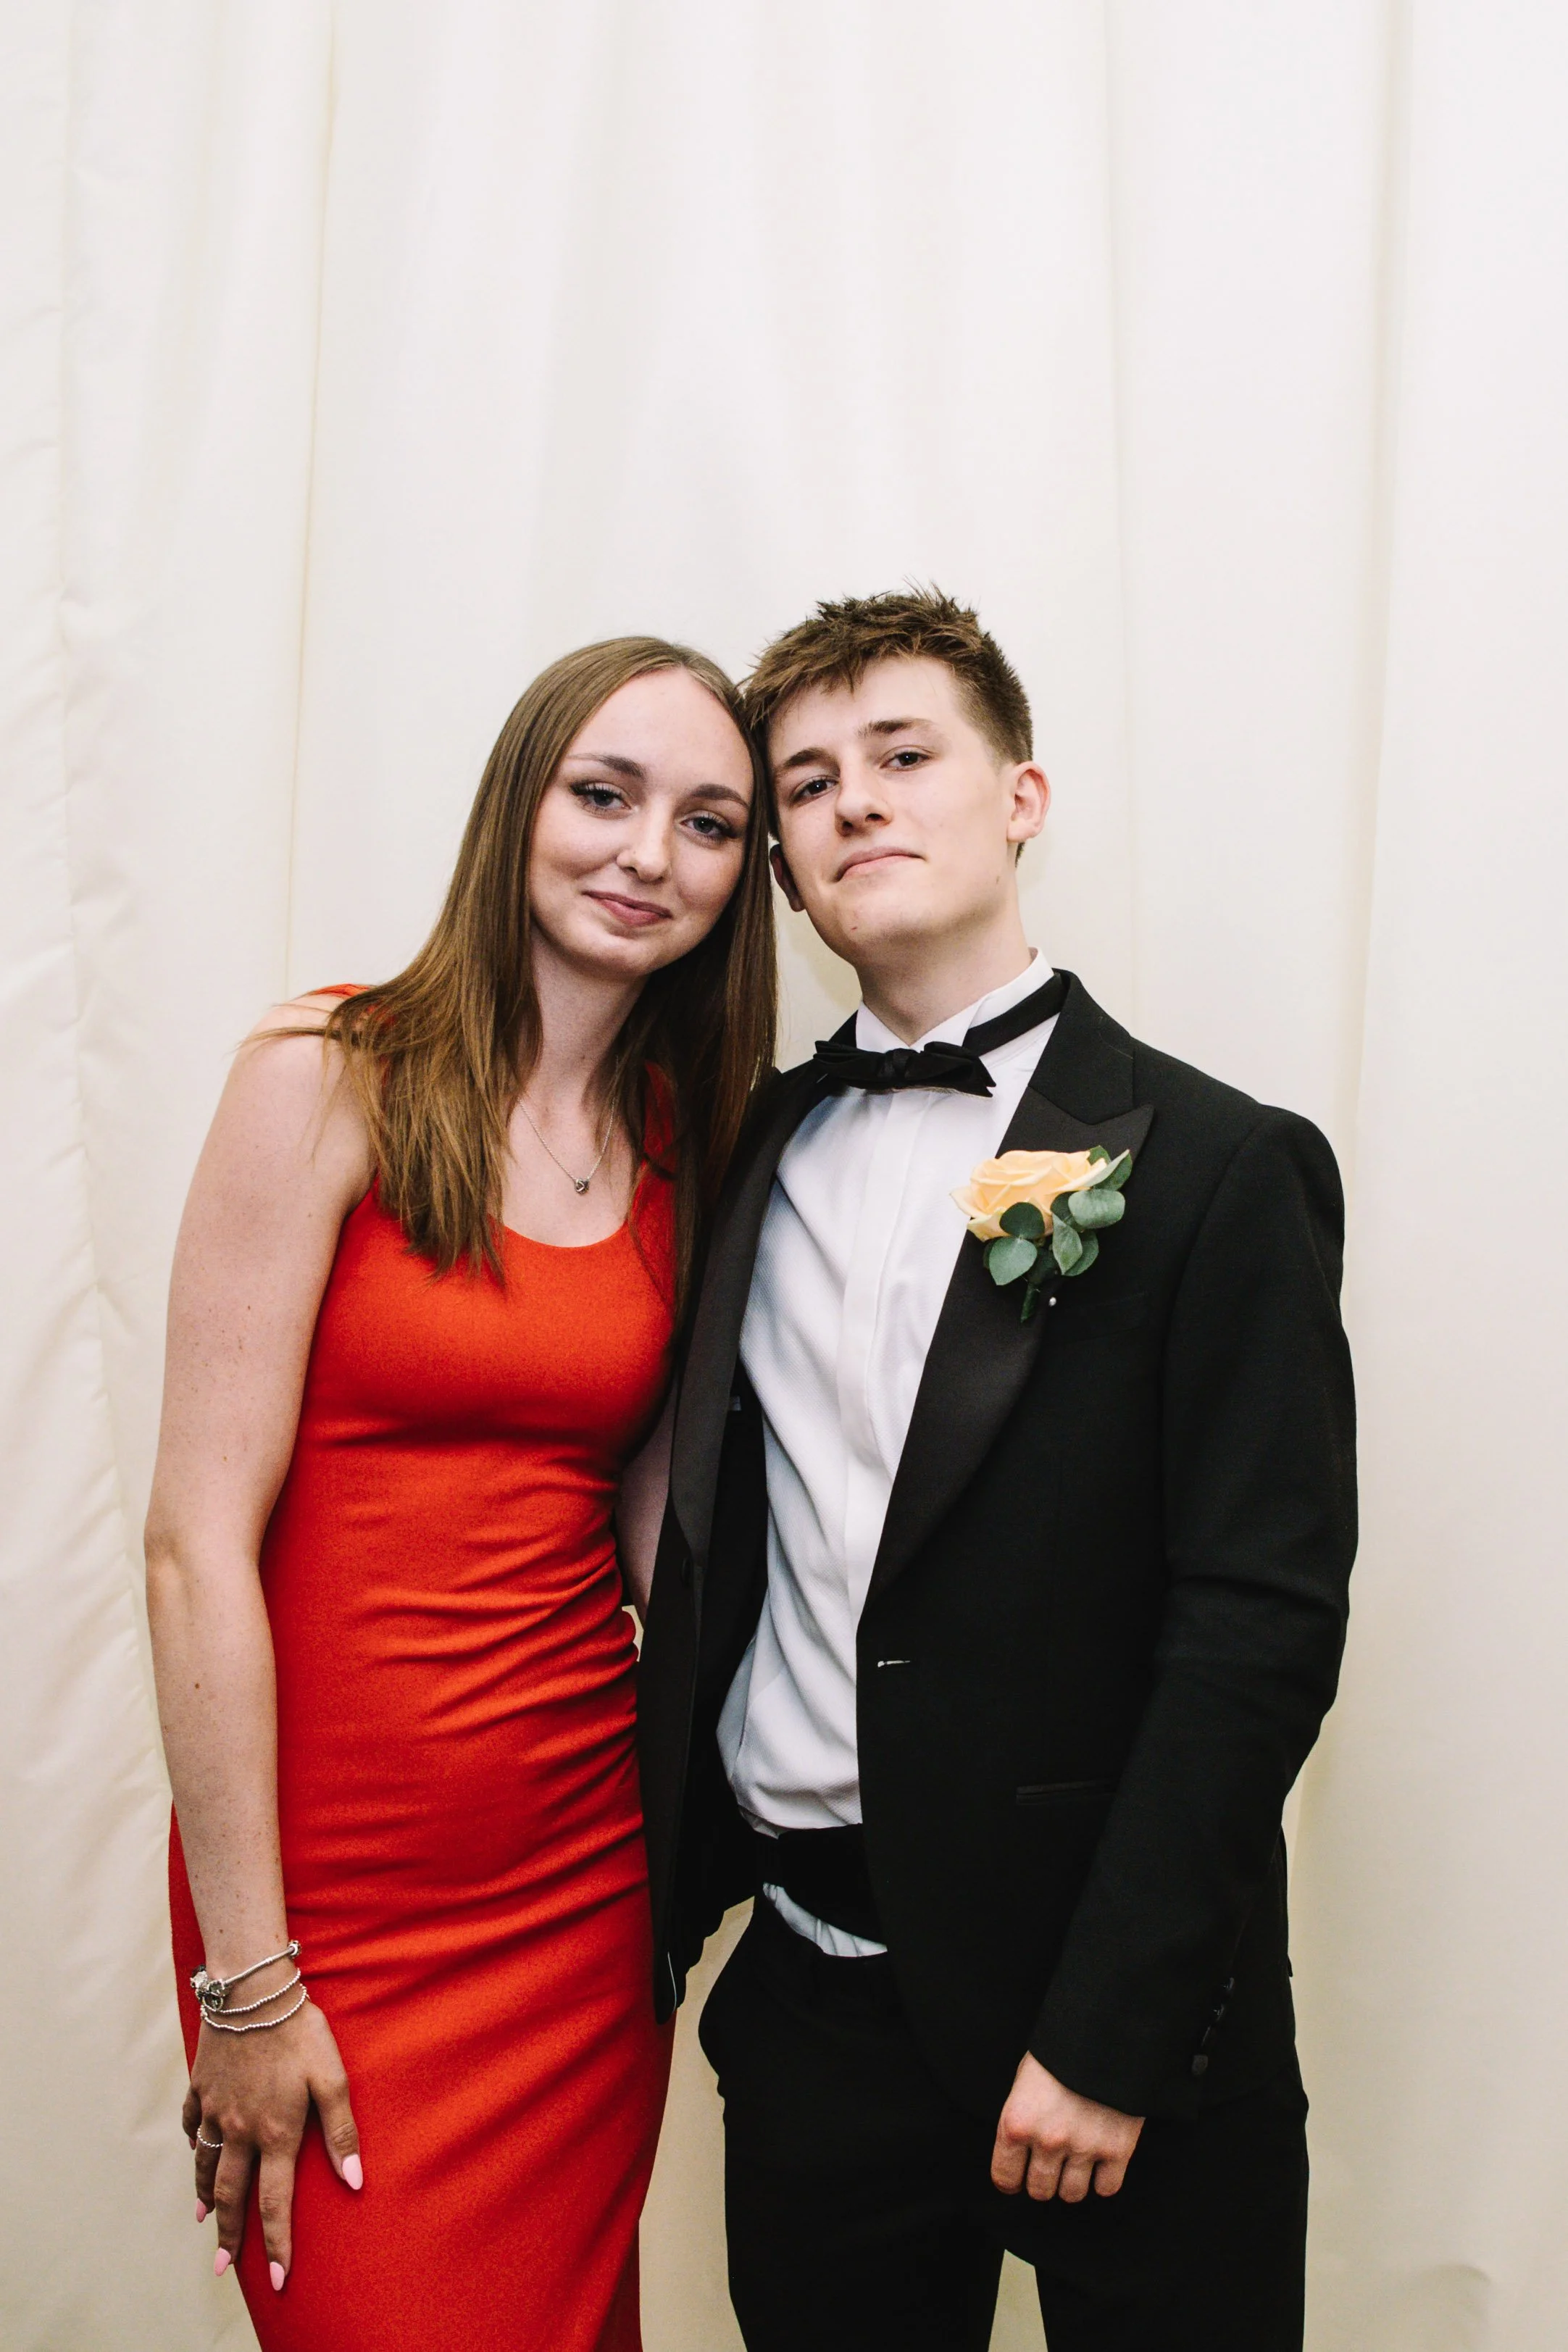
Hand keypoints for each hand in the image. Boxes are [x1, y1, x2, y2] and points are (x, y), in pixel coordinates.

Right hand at [184, 1997, 361, 2289]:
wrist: (252, 1992)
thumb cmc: (300, 2031)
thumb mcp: (332, 2077)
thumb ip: (341, 2132)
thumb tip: (355, 2181)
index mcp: (276, 2133)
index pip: (275, 2203)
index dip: (279, 2243)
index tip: (280, 2279)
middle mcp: (241, 2130)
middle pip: (233, 2196)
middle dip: (230, 2236)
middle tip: (222, 2268)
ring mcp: (216, 2110)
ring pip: (208, 2166)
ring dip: (208, 2197)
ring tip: (205, 2220)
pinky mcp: (201, 2086)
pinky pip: (193, 2125)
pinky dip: (196, 2146)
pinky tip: (198, 2154)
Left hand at [990, 2051, 1142, 2202]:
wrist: (1105, 2033)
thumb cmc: (1059, 2054)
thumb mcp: (1025, 2081)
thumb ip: (1022, 2120)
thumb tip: (1020, 2153)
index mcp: (1017, 2122)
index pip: (1005, 2177)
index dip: (1010, 2181)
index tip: (1016, 2180)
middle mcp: (1047, 2140)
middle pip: (1040, 2190)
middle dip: (1043, 2181)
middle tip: (1051, 2167)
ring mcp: (1084, 2147)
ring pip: (1072, 2195)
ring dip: (1073, 2183)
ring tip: (1076, 2164)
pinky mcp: (1118, 2150)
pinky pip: (1106, 2189)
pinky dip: (1104, 2181)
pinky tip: (1101, 2164)